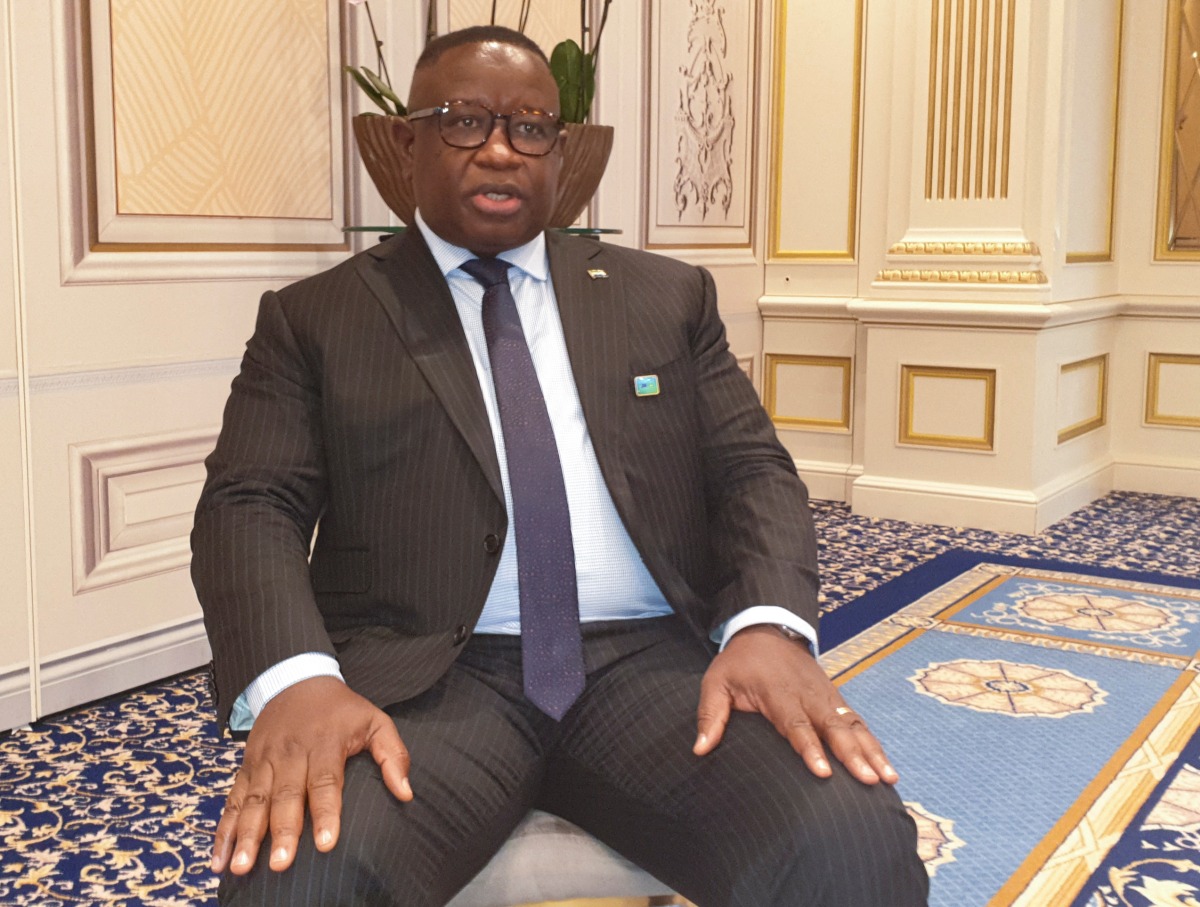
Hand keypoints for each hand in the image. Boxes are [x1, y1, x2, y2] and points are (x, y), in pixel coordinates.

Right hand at [211, 675, 412, 875]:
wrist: (296, 679)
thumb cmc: (341, 709)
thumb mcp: (375, 720)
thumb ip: (393, 754)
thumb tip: (406, 792)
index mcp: (324, 743)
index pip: (325, 782)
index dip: (326, 813)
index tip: (326, 844)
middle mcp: (290, 753)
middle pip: (285, 796)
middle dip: (282, 832)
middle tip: (281, 865)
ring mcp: (264, 760)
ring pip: (253, 800)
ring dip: (246, 835)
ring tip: (240, 867)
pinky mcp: (246, 765)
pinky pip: (232, 799)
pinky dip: (223, 829)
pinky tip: (218, 857)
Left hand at [694, 624, 898, 785]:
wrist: (767, 627)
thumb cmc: (739, 662)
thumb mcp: (716, 681)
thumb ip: (710, 714)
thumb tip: (700, 749)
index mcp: (778, 693)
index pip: (795, 725)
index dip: (809, 748)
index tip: (822, 771)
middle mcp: (808, 695)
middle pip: (833, 727)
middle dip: (852, 754)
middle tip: (868, 779)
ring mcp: (825, 696)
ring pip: (852, 725)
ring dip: (871, 751)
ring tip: (887, 778)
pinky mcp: (835, 698)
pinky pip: (857, 722)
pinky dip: (873, 743)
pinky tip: (886, 766)